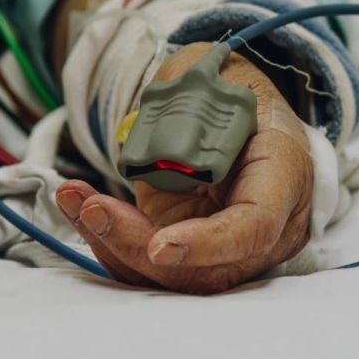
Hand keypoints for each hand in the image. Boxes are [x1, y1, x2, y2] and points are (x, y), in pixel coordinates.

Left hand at [55, 43, 313, 293]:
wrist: (241, 113)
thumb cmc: (239, 94)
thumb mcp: (225, 83)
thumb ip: (197, 112)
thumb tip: (163, 151)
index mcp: (285, 177)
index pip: (256, 228)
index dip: (209, 245)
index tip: (159, 245)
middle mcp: (265, 229)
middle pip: (206, 269)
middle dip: (137, 245)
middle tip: (90, 207)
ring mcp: (226, 248)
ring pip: (170, 275)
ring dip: (111, 243)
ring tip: (73, 197)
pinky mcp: (188, 251)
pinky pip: (147, 263)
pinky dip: (107, 240)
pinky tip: (79, 204)